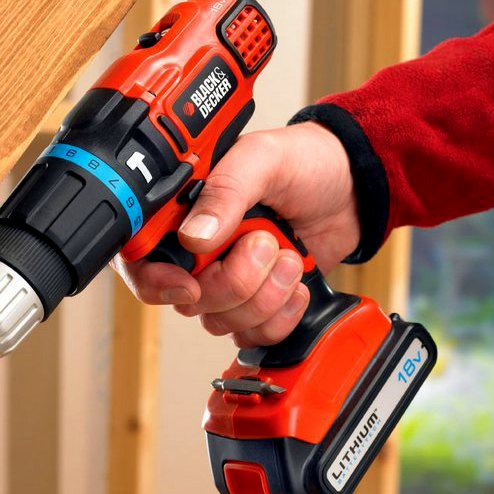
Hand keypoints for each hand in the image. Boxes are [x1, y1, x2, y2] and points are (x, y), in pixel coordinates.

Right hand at [111, 121, 359, 347]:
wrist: (353, 188)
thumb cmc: (302, 161)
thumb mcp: (261, 158)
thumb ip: (225, 190)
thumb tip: (193, 235)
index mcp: (180, 212)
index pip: (140, 261)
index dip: (156, 280)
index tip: (189, 282)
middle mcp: (195, 252)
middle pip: (186, 299)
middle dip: (232, 281)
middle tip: (264, 243)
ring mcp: (225, 280)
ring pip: (220, 321)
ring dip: (263, 296)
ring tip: (287, 255)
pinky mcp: (256, 303)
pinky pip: (252, 334)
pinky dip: (279, 316)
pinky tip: (293, 282)